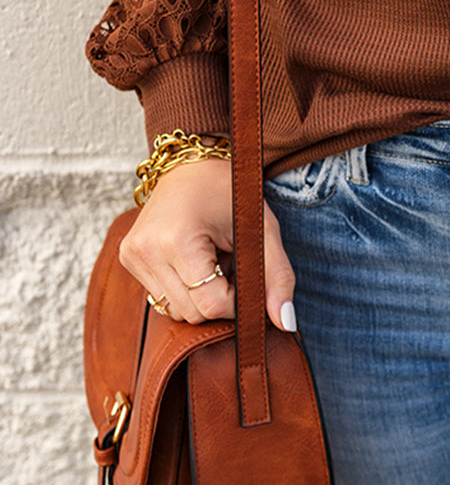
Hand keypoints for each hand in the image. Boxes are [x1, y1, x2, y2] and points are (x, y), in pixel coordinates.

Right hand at [118, 158, 297, 331]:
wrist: (194, 162)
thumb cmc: (231, 191)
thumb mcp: (262, 229)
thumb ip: (278, 276)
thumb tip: (287, 323)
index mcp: (177, 240)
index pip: (211, 305)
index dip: (236, 300)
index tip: (244, 273)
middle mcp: (146, 250)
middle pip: (191, 312)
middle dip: (219, 298)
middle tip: (230, 262)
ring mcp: (132, 255)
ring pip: (174, 310)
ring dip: (199, 295)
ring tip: (211, 258)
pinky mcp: (127, 258)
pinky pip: (160, 297)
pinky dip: (182, 289)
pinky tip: (193, 260)